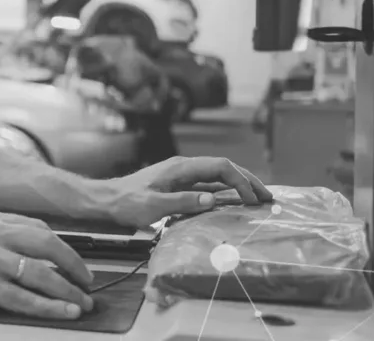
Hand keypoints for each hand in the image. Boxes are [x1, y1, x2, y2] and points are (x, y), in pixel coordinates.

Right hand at [0, 209, 95, 320]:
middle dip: (74, 263)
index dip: (62, 245)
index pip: (37, 227)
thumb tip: (28, 252)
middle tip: (87, 279)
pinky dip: (50, 306)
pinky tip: (64, 311)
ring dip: (68, 290)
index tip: (73, 258)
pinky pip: (26, 299)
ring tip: (82, 301)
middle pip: (48, 244)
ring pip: (42, 274)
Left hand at [108, 156, 272, 227]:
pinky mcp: (179, 185)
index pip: (220, 167)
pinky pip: (209, 185)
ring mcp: (182, 175)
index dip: (240, 180)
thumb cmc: (126, 203)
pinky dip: (226, 192)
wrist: (106, 200)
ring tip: (258, 198)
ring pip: (218, 176)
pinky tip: (235, 201)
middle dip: (248, 180)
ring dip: (239, 185)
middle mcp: (184, 167)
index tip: (252, 199)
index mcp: (180, 168)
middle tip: (268, 197)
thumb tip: (212, 200)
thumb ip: (183, 202)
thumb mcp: (153, 206)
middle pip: (224, 168)